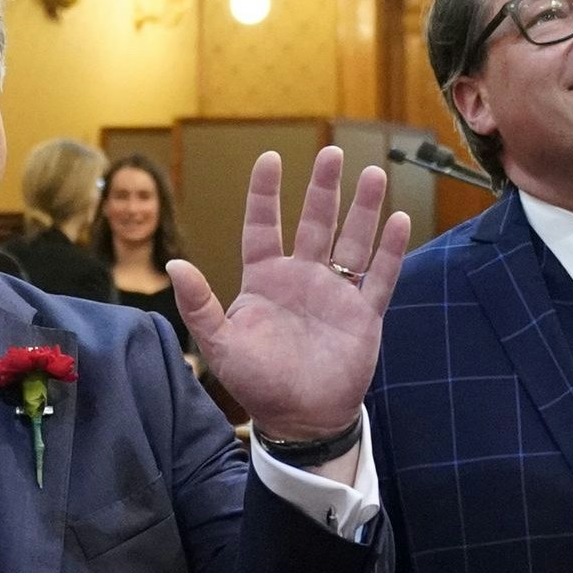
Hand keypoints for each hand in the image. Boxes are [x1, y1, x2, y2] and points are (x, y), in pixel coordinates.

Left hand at [170, 146, 407, 439]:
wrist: (300, 420)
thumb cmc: (257, 384)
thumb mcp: (219, 345)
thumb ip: (198, 305)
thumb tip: (174, 265)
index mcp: (264, 280)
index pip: (262, 225)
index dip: (265, 193)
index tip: (270, 158)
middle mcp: (301, 278)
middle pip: (314, 222)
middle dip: (323, 188)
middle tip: (332, 152)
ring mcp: (334, 293)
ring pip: (351, 240)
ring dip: (362, 208)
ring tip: (373, 173)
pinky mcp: (363, 314)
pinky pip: (379, 276)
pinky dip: (389, 250)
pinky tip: (397, 219)